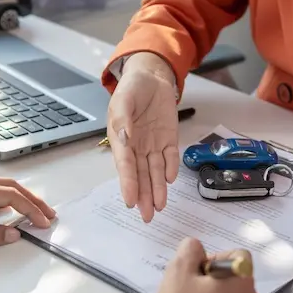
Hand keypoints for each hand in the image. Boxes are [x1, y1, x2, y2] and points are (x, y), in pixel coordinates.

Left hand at [0, 175, 56, 254]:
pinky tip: (8, 206)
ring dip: (19, 196)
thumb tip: (13, 233)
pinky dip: (4, 195)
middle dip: (32, 200)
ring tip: (34, 211)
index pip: (9, 197)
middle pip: (8, 186)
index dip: (30, 210)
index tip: (44, 223)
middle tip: (49, 215)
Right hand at [107, 52, 179, 220]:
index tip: (130, 201)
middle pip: (140, 175)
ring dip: (157, 189)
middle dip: (144, 196)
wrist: (152, 77)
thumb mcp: (123, 100)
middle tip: (147, 216)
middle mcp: (137, 146)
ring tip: (160, 206)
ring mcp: (153, 145)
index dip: (128, 183)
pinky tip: (170, 180)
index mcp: (120, 139)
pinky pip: (171, 156)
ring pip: (155, 171)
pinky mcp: (169, 140)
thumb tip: (124, 136)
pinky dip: (171, 168)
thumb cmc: (132, 88)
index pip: (125, 165)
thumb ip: (122, 118)